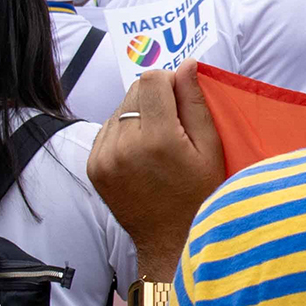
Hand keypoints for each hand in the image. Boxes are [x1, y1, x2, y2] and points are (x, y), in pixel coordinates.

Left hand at [90, 66, 226, 278]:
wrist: (170, 242)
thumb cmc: (200, 197)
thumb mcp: (210, 149)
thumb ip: (196, 103)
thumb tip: (188, 64)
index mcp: (157, 139)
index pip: (151, 79)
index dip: (170, 83)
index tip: (181, 101)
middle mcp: (124, 146)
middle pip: (134, 90)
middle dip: (155, 99)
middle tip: (173, 126)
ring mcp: (104, 158)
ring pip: (119, 108)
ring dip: (138, 115)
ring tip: (156, 144)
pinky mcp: (94, 167)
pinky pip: (107, 129)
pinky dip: (123, 133)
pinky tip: (141, 154)